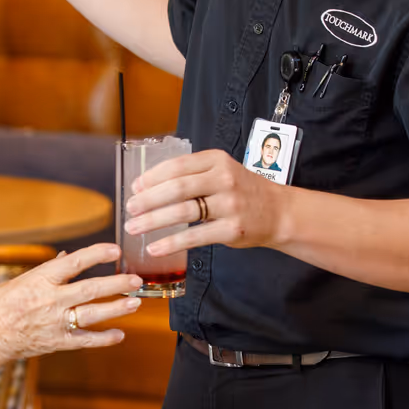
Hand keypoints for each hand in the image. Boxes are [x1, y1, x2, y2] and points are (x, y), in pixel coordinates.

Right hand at [0, 244, 142, 362]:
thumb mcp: (19, 281)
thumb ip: (46, 271)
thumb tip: (66, 258)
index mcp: (40, 280)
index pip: (75, 262)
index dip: (98, 254)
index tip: (115, 250)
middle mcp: (51, 300)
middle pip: (91, 289)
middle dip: (117, 284)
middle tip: (136, 280)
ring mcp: (55, 323)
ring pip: (93, 314)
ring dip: (117, 308)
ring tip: (135, 303)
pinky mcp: (57, 342)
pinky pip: (86, 340)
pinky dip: (104, 338)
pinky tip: (119, 334)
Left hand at [124, 150, 288, 254]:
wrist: (279, 212)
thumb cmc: (243, 191)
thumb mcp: (222, 171)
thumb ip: (193, 174)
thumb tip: (150, 186)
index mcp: (217, 160)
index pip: (177, 166)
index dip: (152, 177)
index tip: (134, 187)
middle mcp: (224, 179)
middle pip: (176, 188)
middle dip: (148, 199)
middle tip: (129, 209)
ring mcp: (229, 204)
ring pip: (182, 211)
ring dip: (153, 221)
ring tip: (134, 228)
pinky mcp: (232, 229)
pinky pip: (195, 236)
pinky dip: (171, 243)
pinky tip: (155, 248)